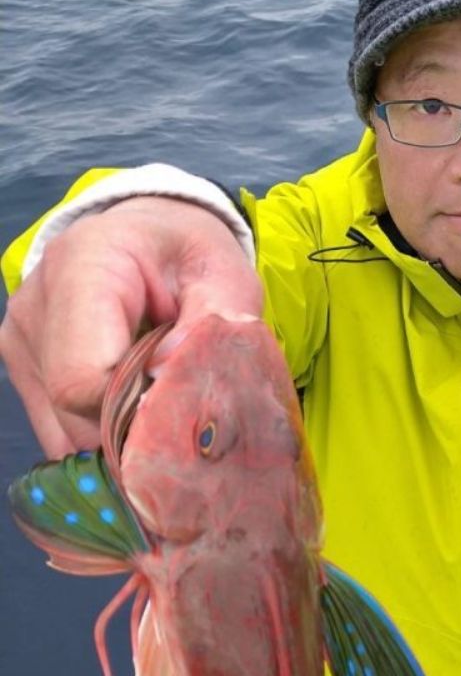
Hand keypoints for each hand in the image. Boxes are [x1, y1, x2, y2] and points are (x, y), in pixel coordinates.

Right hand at [0, 198, 262, 457]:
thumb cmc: (189, 255)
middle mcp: (36, 305)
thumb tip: (170, 378)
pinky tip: (132, 408)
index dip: (135, 412)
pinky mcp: (22, 364)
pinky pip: (58, 428)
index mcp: (82, 268)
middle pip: (72, 411)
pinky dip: (99, 434)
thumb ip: (211, 325)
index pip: (83, 379)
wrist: (149, 238)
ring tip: (158, 405)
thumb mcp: (224, 276)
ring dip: (118, 437)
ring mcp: (20, 339)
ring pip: (64, 430)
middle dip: (134, 431)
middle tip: (182, 418)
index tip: (181, 409)